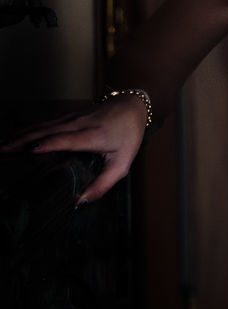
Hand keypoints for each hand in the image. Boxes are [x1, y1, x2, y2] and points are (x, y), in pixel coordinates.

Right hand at [0, 95, 148, 207]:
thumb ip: (103, 185)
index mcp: (94, 136)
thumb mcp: (122, 164)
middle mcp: (80, 124)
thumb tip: (80, 202)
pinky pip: (45, 123)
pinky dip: (27, 130)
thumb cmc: (129, 135)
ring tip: (2, 146)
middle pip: (47, 131)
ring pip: (42, 126)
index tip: (31, 151)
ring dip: (20, 135)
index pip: (68, 139)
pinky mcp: (68, 116)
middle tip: (3, 151)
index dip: (50, 144)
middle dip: (23, 141)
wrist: (133, 106)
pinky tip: (15, 136)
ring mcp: (73, 117)